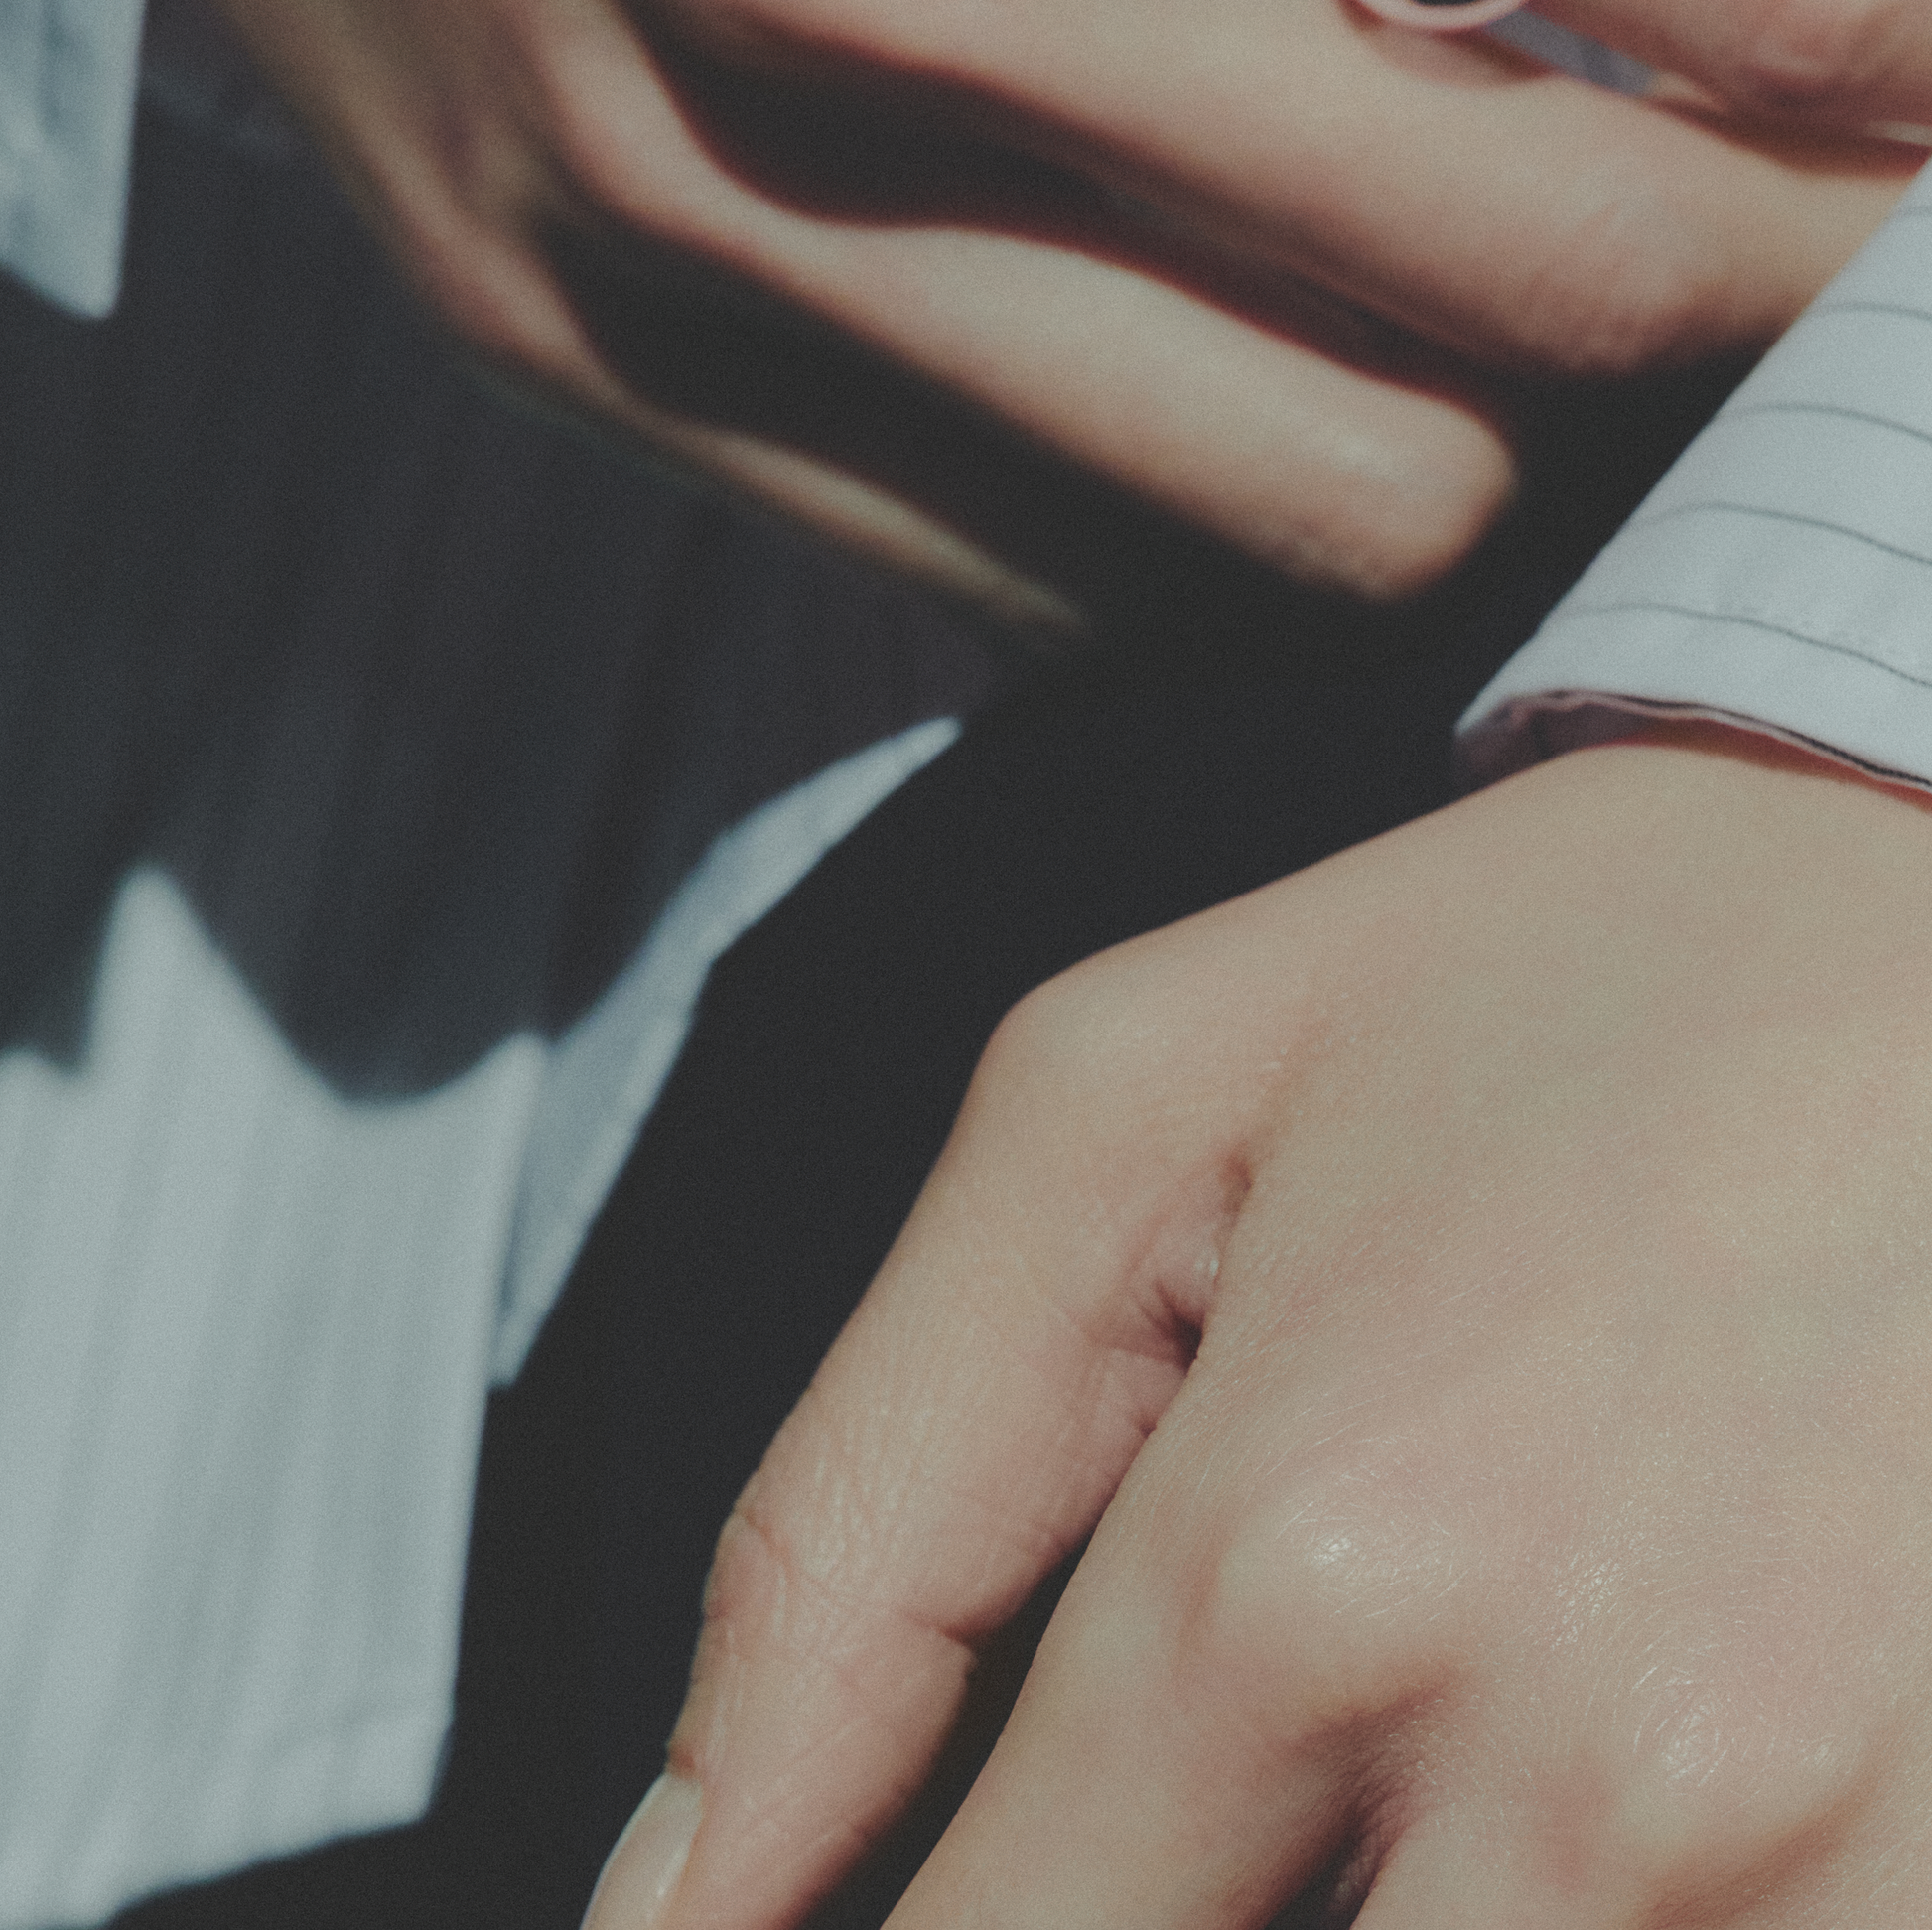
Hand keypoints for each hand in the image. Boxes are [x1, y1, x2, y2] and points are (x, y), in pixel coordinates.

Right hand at [161, 0, 1929, 617]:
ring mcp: (702, 211)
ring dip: (1525, 467)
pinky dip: (1234, 532)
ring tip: (1590, 385)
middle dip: (1769, 297)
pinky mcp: (598, 364)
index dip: (1886, 24)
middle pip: (1493, 279)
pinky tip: (1297, 427)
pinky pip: (1039, 576)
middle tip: (1859, 273)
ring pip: (1290, 502)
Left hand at [590, 727, 1931, 1928]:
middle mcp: (1579, 1770)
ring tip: (1396, 1737)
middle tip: (1218, 1752)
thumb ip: (856, 1525)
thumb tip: (671, 1902)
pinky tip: (1573, 1782)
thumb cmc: (1536, 975)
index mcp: (1300, 1559)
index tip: (925, 1908)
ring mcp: (1834, 1860)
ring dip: (1399, 1911)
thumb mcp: (1120, 1115)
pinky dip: (1610, 1909)